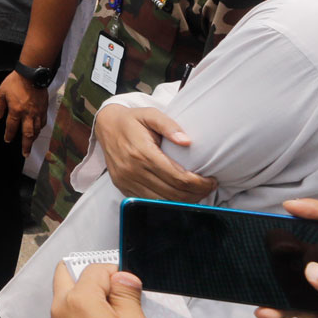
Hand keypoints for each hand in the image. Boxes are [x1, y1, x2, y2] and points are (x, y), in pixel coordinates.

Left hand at [0, 72, 48, 150]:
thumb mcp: (1, 92)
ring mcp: (37, 112)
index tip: (7, 140)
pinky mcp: (44, 109)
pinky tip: (38, 131)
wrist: (32, 74)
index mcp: (16, 110)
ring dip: (33, 139)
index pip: (11, 127)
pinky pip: (43, 122)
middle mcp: (28, 114)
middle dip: (26, 145)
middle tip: (25, 154)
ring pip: (37, 130)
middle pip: (27, 134)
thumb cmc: (15, 82)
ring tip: (30, 144)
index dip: (9, 135)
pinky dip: (40, 128)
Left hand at [48, 264, 165, 317]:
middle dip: (93, 279)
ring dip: (89, 298)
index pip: (94, 269)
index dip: (117, 274)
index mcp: (78, 302)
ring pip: (68, 298)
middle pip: (70, 277)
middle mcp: (60, 313)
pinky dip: (85, 317)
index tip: (132, 288)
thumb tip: (122, 276)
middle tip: (121, 295)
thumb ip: (127, 295)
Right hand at [93, 104, 214, 201]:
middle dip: (196, 194)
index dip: (199, 183)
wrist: (106, 125)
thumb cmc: (132, 120)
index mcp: (142, 152)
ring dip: (184, 201)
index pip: (178, 177)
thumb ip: (169, 125)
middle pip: (173, 193)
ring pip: (162, 202)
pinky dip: (167, 203)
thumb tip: (187, 141)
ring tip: (197, 193)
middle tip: (208, 187)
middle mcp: (132, 170)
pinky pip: (149, 202)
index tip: (211, 181)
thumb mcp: (150, 114)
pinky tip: (178, 196)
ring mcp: (126, 181)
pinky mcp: (123, 188)